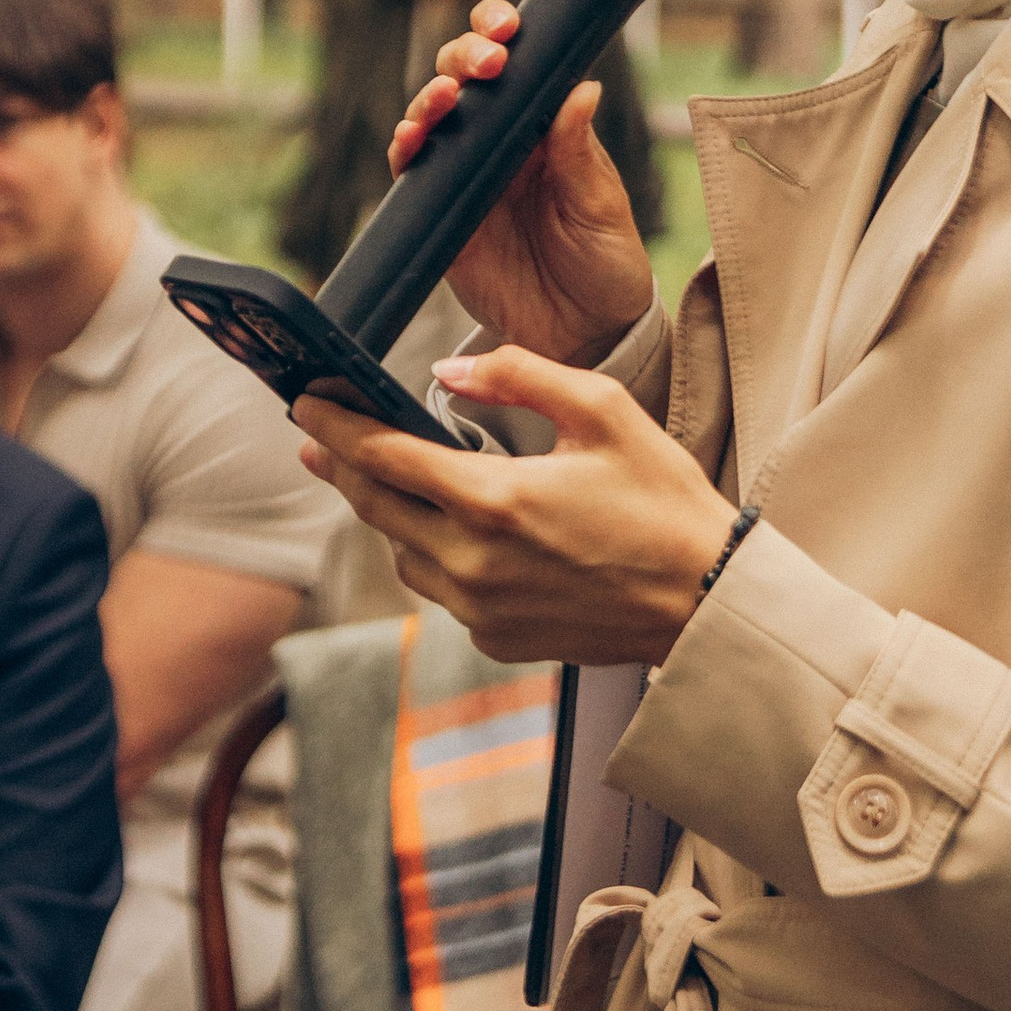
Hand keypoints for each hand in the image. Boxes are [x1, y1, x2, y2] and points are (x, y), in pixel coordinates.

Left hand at [299, 343, 737, 665]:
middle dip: (343, 466)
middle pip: (376, 508)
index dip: (336, 425)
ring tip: (396, 481)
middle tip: (317, 437)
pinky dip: (436, 556)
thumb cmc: (664, 501)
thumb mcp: (604, 410)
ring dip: (392, 515)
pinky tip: (460, 533)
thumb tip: (446, 370)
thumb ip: (518, 376)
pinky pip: (440, 590)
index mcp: (494, 500)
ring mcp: (481, 609)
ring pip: (402, 553)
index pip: (384, 455)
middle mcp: (474, 562)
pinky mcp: (495, 640)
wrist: (706, 600)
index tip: (304, 402)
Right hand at [384, 5, 655, 366]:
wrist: (581, 335)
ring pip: (432, 117)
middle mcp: (499, 142)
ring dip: (430, 98)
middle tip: (487, 62)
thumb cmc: (604, 263)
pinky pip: (411, 173)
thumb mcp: (600, 207)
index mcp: (543, 126)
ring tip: (444, 98)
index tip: (509, 28)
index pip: (517, 63)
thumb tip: (583, 88)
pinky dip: (404, 149)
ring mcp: (464, 175)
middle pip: (464, 78)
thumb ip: (580, 153)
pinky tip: (410, 138)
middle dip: (464, 56)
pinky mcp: (438, 214)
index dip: (501, 33)